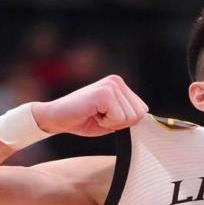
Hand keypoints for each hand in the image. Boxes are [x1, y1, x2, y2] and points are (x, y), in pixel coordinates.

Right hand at [31, 75, 148, 136]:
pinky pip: (119, 118)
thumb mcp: (111, 118)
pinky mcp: (104, 93)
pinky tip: (92, 114)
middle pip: (139, 115)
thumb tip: (148, 122)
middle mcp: (117, 81)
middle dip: (120, 123)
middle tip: (99, 116)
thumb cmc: (82, 119)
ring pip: (130, 118)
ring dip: (112, 123)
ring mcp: (111, 85)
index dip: (125, 121)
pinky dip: (106, 123)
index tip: (106, 117)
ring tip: (95, 114)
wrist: (55, 118)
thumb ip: (128, 117)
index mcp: (120, 85)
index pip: (142, 110)